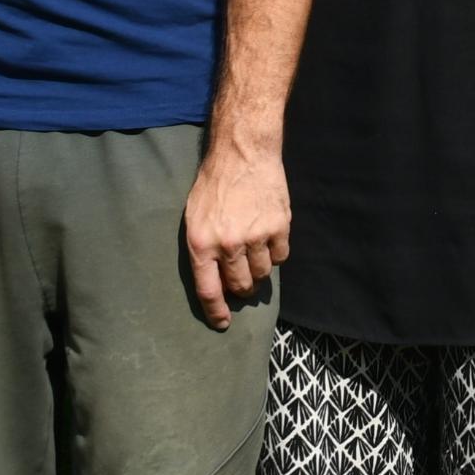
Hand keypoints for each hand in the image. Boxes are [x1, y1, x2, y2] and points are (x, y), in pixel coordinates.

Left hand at [184, 134, 288, 330]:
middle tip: (242, 277)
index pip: (209, 291)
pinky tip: (268, 237)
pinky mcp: (279, 226)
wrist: (243, 151)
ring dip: (259, 269)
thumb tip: (215, 278)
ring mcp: (256, 236)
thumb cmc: (213, 183)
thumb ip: (203, 248)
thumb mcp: (194, 216)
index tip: (223, 323)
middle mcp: (228, 244)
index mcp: (201, 243)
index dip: (216, 312)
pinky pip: (280, 256)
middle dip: (242, 287)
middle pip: (241, 285)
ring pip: (262, 274)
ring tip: (254, 251)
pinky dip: (275, 252)